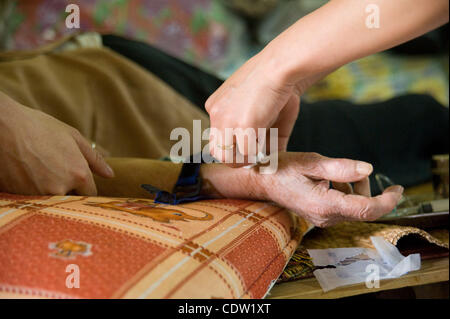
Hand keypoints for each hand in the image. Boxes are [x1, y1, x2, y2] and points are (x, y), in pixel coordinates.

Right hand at [0, 92, 113, 194]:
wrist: (1, 127)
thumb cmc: (38, 127)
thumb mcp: (72, 137)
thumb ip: (94, 159)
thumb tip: (110, 175)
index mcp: (78, 174)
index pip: (90, 194)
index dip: (84, 187)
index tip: (77, 180)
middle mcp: (61, 188)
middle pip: (72, 200)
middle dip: (69, 191)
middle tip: (57, 174)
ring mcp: (38, 194)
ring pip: (52, 202)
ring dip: (50, 192)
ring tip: (40, 171)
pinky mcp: (20, 197)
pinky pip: (33, 200)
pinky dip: (33, 192)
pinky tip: (28, 175)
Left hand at [205, 49, 324, 164]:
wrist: (282, 67)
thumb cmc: (279, 86)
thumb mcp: (264, 111)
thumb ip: (263, 134)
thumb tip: (269, 158)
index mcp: (216, 107)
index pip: (217, 138)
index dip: (235, 147)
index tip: (251, 148)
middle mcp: (216, 114)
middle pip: (216, 151)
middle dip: (236, 159)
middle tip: (255, 156)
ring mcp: (226, 121)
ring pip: (227, 157)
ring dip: (246, 160)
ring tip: (262, 153)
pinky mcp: (241, 126)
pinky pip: (248, 154)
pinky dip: (260, 155)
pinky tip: (269, 147)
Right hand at [256, 152, 402, 226]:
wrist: (260, 181)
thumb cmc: (281, 169)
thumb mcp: (310, 162)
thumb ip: (340, 168)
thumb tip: (368, 170)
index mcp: (324, 204)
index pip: (366, 209)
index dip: (387, 201)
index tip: (398, 189)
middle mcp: (325, 216)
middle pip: (362, 208)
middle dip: (366, 188)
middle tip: (354, 169)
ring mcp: (322, 218)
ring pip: (353, 208)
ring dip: (354, 189)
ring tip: (335, 172)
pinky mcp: (320, 216)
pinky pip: (343, 207)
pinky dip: (344, 192)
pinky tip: (328, 181)